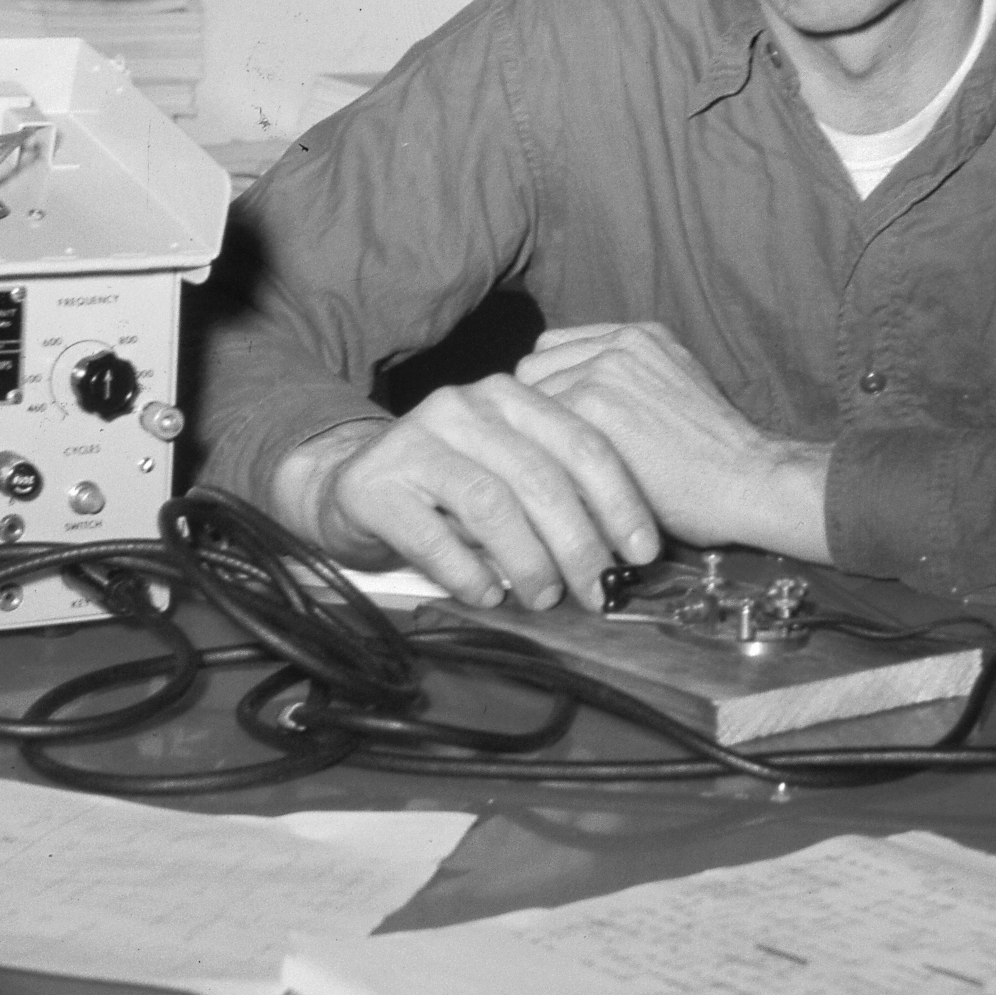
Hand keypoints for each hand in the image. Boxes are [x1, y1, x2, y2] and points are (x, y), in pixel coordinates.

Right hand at [272, 375, 660, 612]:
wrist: (351, 487)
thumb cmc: (450, 490)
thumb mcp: (510, 475)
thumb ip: (559, 494)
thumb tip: (623, 553)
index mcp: (510, 397)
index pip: (581, 443)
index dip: (620, 500)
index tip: (644, 553)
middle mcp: (465, 407)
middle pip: (540, 476)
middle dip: (579, 542)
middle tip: (599, 592)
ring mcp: (417, 440)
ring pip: (492, 502)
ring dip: (528, 560)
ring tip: (544, 597)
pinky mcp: (376, 485)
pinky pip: (433, 535)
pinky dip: (468, 573)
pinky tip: (488, 597)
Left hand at [515, 322, 830, 560]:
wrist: (749, 480)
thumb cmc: (713, 455)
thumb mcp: (673, 388)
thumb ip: (626, 380)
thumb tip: (567, 402)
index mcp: (638, 335)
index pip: (555, 349)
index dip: (550, 391)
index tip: (554, 429)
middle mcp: (618, 342)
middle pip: (534, 368)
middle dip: (534, 411)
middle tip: (545, 455)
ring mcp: (604, 368)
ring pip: (526, 399)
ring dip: (532, 436)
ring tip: (549, 472)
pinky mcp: (594, 403)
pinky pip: (534, 425)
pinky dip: (539, 457)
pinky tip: (556, 483)